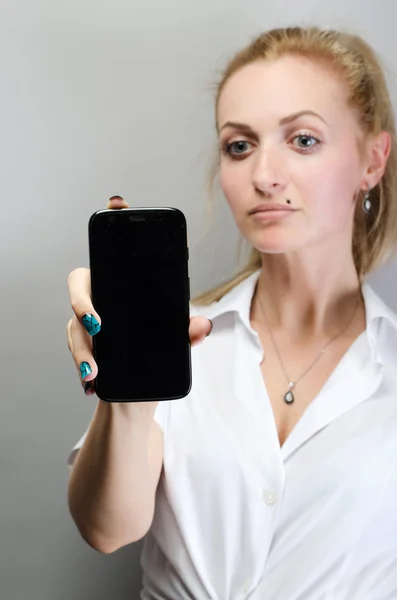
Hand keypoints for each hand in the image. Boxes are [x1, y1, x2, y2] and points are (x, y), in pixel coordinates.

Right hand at [66, 196, 212, 398]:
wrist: (140, 393)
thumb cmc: (155, 354)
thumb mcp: (176, 341)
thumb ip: (187, 332)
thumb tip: (201, 326)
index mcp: (124, 286)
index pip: (116, 250)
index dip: (114, 222)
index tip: (119, 203)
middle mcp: (102, 298)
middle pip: (80, 282)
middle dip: (82, 301)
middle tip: (98, 324)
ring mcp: (88, 323)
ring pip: (73, 324)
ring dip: (81, 346)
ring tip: (93, 369)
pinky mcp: (84, 348)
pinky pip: (76, 351)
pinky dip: (82, 365)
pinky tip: (90, 381)